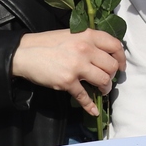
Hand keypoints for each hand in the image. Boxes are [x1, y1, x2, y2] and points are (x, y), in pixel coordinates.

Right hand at [10, 29, 124, 116]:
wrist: (25, 53)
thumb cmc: (47, 43)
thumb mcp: (71, 35)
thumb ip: (88, 42)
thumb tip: (104, 56)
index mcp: (88, 35)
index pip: (115, 45)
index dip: (121, 58)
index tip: (121, 66)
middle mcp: (85, 49)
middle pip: (111, 66)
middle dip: (112, 76)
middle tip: (107, 79)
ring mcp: (77, 66)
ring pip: (103, 81)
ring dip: (105, 88)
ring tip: (100, 90)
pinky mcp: (68, 81)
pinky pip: (85, 97)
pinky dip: (91, 106)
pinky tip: (94, 110)